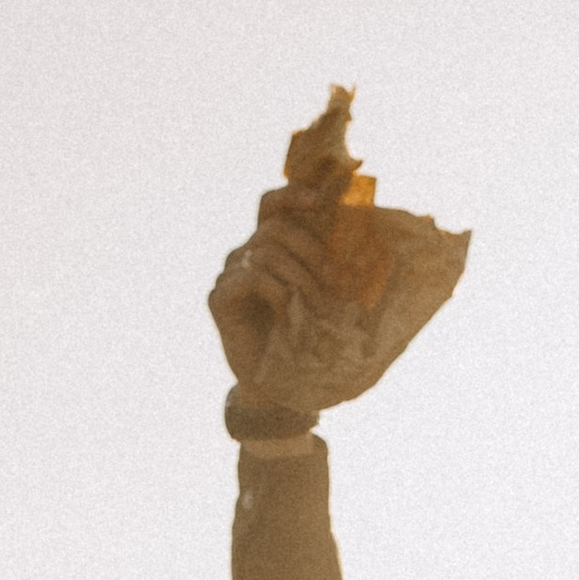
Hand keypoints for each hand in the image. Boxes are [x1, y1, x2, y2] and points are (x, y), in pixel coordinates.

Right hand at [208, 198, 334, 400]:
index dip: (293, 194)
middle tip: (334, 280)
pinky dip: (278, 293)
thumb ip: (326, 264)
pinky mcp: (219, 298)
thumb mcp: (320, 294)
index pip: (272, 205)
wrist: (276, 385)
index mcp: (267, 248)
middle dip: (310, 250)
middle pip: (275, 228)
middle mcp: (245, 255)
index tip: (321, 199)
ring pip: (267, 252)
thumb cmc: (302, 339)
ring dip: (300, 278)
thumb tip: (359, 230)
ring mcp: (229, 275)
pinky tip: (287, 316)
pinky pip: (252, 276)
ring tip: (318, 307)